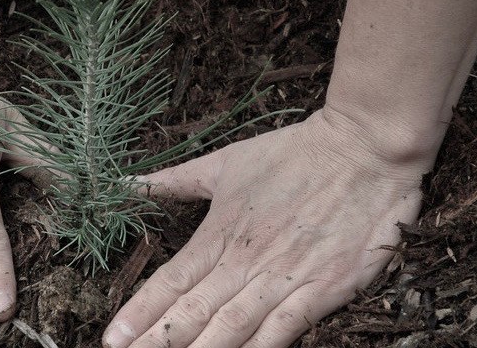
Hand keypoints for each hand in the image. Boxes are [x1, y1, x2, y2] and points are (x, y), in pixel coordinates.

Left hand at [103, 108, 426, 347]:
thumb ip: (174, 181)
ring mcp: (284, 278)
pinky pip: (283, 331)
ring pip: (230, 327)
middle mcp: (245, 261)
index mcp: (219, 233)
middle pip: (192, 313)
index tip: (112, 337)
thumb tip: (126, 183)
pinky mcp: (323, 290)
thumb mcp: (225, 163)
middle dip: (156, 342)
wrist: (364, 148)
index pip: (170, 281)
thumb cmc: (293, 153)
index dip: (139, 312)